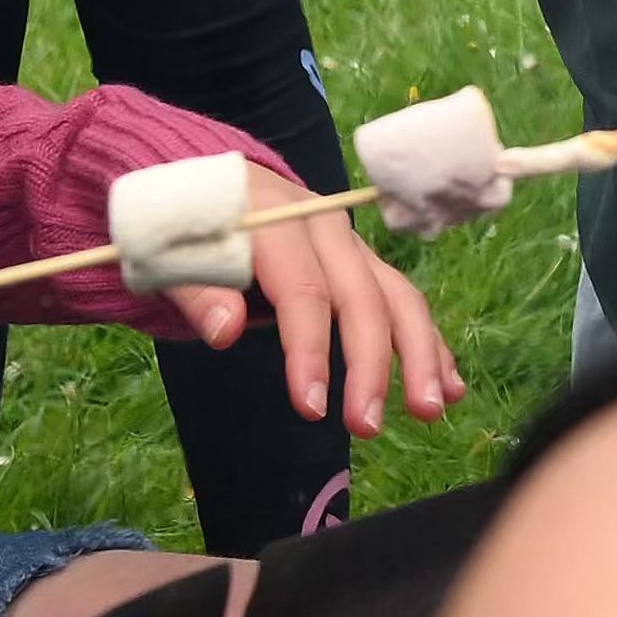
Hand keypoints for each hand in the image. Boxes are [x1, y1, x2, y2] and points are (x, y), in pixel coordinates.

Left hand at [154, 168, 462, 439]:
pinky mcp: (359, 265)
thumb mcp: (166, 255)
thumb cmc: (180, 229)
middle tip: (367, 427)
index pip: (301, 288)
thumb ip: (196, 291)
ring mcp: (348, 245)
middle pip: (361, 294)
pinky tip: (450, 385)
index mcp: (275, 220)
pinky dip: (428, 341)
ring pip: (396, 295)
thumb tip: (226, 331)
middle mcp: (324, 226)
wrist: (203, 190)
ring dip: (419, 353)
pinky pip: (401, 301)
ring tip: (430, 410)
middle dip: (372, 362)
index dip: (308, 348)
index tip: (310, 409)